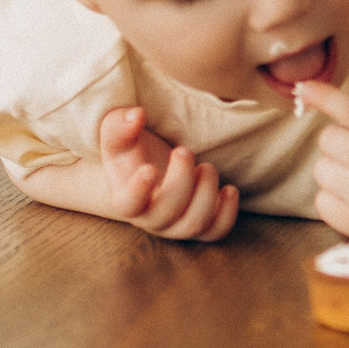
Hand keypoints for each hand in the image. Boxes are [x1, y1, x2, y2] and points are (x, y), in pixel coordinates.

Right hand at [97, 106, 238, 241]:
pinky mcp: (200, 226)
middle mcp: (150, 219)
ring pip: (193, 224)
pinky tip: (229, 190)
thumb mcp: (119, 135)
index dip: (139, 191)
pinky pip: (216, 232)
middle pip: (166, 213)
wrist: (150, 166)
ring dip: (206, 193)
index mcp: (125, 198)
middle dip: (181, 181)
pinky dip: (227, 213)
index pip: (128, 205)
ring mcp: (175, 226)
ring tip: (206, 167)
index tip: (150, 168)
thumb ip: (119, 125)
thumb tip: (135, 115)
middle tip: (184, 151)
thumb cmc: (132, 151)